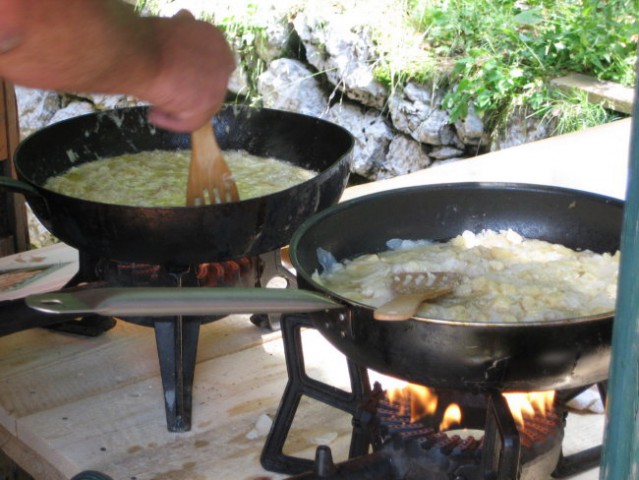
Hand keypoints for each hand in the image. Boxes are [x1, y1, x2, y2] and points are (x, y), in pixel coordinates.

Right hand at [139, 11, 234, 131]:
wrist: (142, 54)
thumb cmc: (149, 37)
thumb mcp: (173, 26)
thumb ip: (184, 30)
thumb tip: (185, 20)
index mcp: (216, 40)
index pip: (213, 61)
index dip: (196, 69)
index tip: (178, 71)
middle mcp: (223, 64)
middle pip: (209, 85)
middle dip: (190, 89)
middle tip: (168, 89)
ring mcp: (217, 87)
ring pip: (202, 105)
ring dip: (180, 106)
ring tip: (156, 103)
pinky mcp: (205, 108)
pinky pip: (191, 123)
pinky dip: (171, 122)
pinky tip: (153, 114)